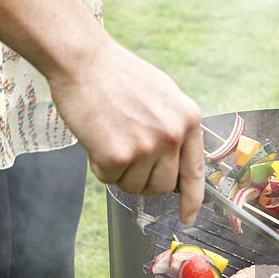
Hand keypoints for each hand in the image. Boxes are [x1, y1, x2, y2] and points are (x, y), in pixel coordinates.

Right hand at [49, 39, 204, 224]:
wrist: (83, 61)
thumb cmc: (117, 75)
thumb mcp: (162, 95)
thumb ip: (174, 128)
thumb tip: (175, 163)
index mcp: (188, 119)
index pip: (195, 171)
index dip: (192, 199)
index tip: (188, 216)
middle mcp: (173, 135)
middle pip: (162, 186)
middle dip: (143, 180)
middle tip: (125, 157)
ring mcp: (146, 147)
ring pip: (134, 186)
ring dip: (119, 171)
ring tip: (110, 137)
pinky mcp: (118, 156)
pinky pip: (109, 179)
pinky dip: (99, 165)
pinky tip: (96, 138)